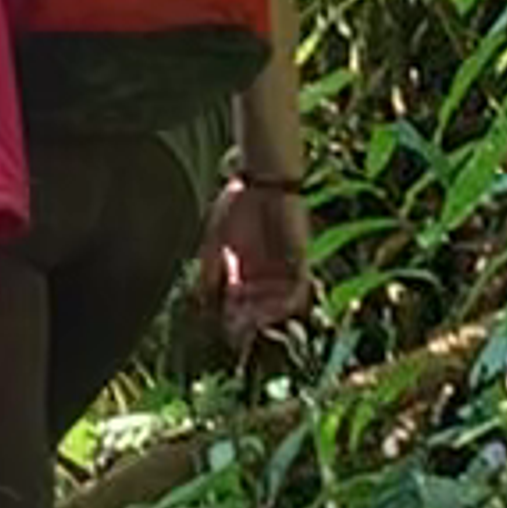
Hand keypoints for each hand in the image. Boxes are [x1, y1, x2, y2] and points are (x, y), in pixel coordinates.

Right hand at [211, 172, 310, 345]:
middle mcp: (264, 276)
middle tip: (239, 326)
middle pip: (259, 311)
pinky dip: (286, 303)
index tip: (223, 323)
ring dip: (267, 317)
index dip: (231, 319)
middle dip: (248, 322)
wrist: (263, 181)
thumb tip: (205, 303)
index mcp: (242, 272)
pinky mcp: (301, 262)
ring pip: (278, 306)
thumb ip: (210, 272)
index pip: (238, 307)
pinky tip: (272, 307)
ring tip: (254, 320)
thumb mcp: (215, 241)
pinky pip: (298, 291)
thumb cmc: (236, 205)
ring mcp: (284, 271)